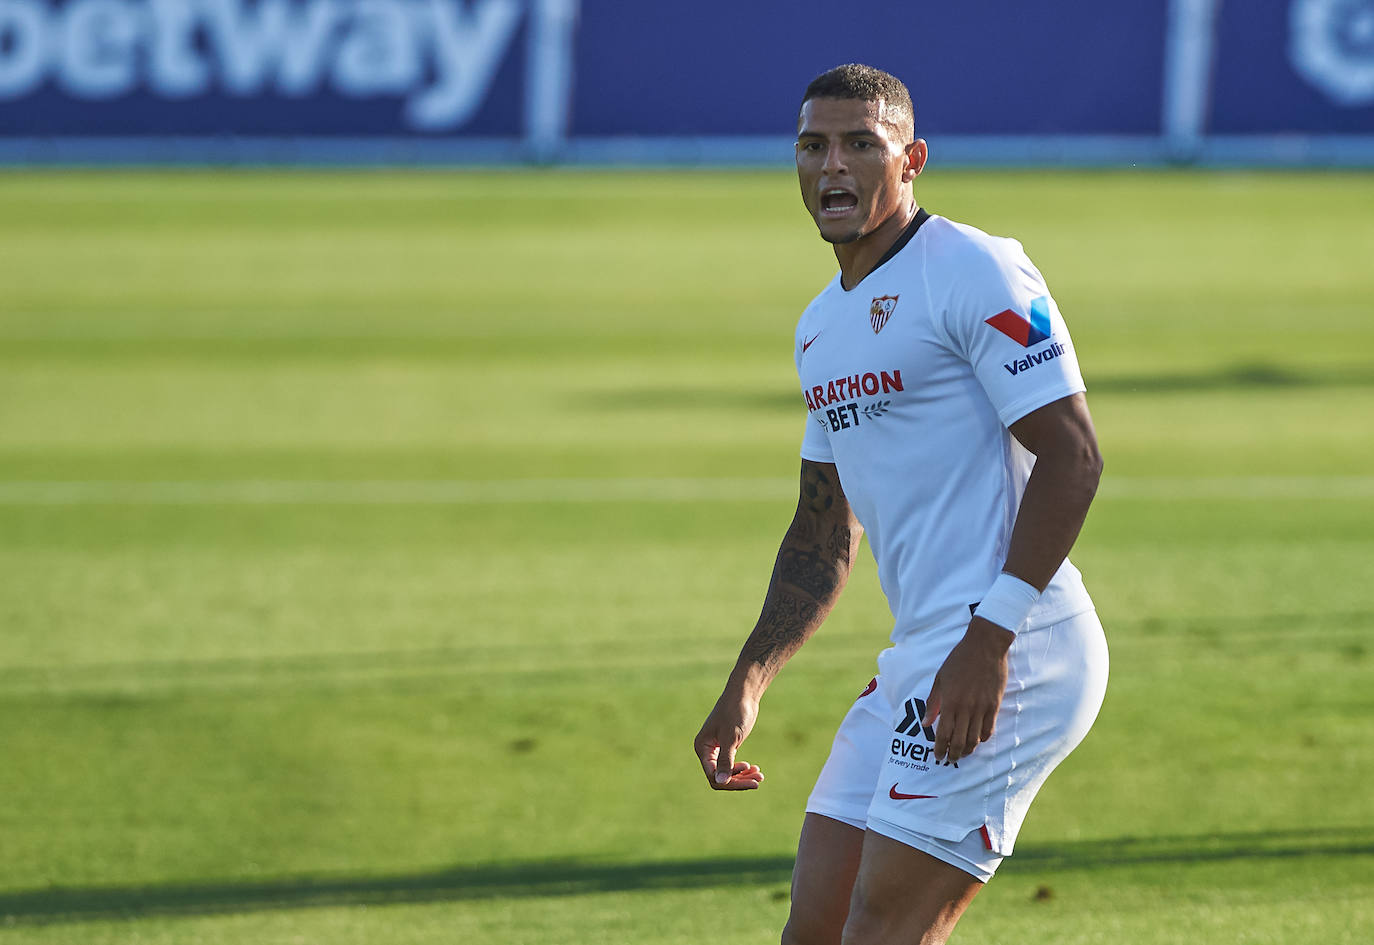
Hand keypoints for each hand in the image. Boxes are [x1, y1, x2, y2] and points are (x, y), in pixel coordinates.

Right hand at [694, 687, 765, 790]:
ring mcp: (717, 750)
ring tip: (760, 776)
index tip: (749, 773)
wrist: (744, 694)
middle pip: (720, 777)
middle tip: (758, 781)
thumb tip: (720, 782)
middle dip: (739, 780)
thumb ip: (726, 761)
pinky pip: (733, 765)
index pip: (713, 775)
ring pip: (728, 773)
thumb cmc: (735, 712)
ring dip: (743, 777)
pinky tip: (756, 769)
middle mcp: (707, 751)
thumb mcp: (731, 738)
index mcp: (702, 748)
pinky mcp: (727, 747)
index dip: (730, 780)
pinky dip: (744, 770)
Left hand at [924, 618, 1013, 762]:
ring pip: (975, 739)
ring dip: (968, 750)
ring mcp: (982, 708)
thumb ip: (933, 703)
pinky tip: (978, 740)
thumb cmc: (959, 660)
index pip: (943, 734)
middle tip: (949, 759)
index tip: (937, 756)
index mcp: (950, 702)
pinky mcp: (994, 705)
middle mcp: (966, 709)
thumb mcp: (940, 679)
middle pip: (959, 741)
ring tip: (962, 754)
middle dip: (953, 754)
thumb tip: (925, 723)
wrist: (985, 647)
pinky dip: (983, 738)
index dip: (940, 749)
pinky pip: (989, 729)